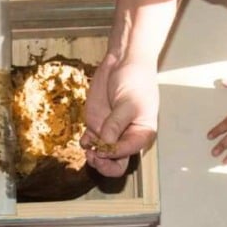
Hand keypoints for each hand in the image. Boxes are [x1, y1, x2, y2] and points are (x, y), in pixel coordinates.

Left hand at [81, 53, 158, 176]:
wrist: (123, 62)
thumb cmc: (135, 80)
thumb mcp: (128, 103)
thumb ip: (116, 124)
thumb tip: (104, 145)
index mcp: (141, 134)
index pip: (127, 153)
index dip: (113, 154)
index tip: (103, 146)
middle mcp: (126, 137)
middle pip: (116, 163)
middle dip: (104, 164)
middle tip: (95, 156)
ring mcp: (110, 132)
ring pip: (102, 156)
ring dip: (94, 157)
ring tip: (89, 149)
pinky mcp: (97, 125)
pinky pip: (90, 142)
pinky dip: (86, 144)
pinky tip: (85, 139)